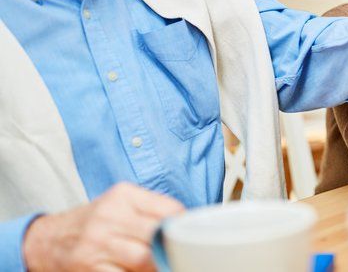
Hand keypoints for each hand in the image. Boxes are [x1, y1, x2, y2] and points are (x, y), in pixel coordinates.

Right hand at [23, 182, 184, 270]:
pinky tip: (141, 271)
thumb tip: (186, 225)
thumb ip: (152, 210)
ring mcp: (98, 245)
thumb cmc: (96, 221)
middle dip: (171, 247)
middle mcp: (109, 217)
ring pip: (145, 260)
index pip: (169, 209)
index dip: (182, 225)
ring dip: (158, 265)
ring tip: (162, 264)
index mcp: (123, 196)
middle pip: (158, 236)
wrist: (49, 241)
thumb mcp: (121, 204)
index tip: (186, 234)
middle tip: (178, 253)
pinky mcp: (90, 269)